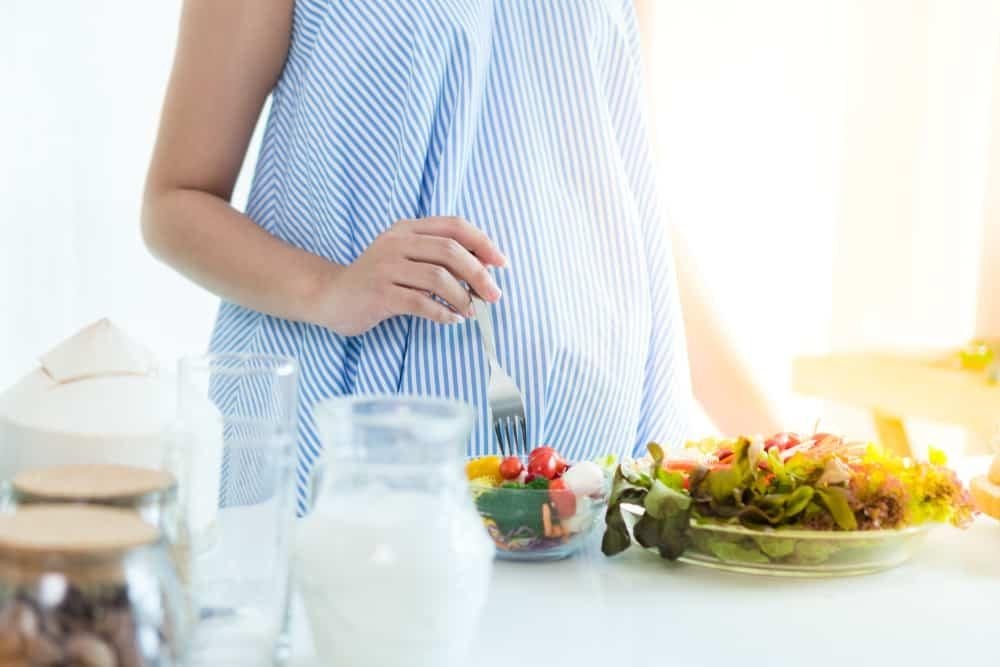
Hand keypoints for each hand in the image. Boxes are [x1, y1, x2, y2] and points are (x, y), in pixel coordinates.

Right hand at [320, 217, 506, 335]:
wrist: (331, 296)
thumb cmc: (377, 280)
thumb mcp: (406, 258)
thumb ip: (438, 258)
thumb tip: (484, 269)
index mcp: (407, 229)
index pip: (454, 226)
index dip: (482, 242)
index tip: (501, 263)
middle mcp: (396, 243)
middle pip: (450, 251)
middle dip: (478, 274)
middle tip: (494, 295)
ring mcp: (385, 267)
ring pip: (438, 278)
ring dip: (462, 297)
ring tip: (470, 310)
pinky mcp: (379, 293)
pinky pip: (420, 303)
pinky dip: (442, 313)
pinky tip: (451, 319)